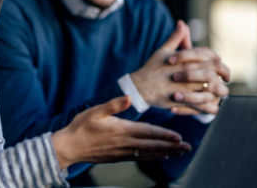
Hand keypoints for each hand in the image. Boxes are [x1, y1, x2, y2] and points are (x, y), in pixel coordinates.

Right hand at [52, 96, 190, 168]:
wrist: (69, 147)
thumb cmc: (80, 127)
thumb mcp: (94, 111)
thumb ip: (113, 105)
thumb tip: (128, 97)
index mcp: (121, 130)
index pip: (148, 133)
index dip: (164, 135)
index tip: (179, 137)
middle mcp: (125, 143)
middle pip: (152, 146)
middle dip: (171, 146)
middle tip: (187, 147)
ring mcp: (122, 152)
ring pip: (149, 154)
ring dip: (166, 153)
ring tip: (180, 152)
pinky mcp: (118, 157)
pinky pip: (140, 158)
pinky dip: (152, 158)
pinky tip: (160, 156)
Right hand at [130, 20, 228, 113]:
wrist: (140, 87)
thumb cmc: (152, 68)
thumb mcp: (163, 51)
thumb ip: (176, 38)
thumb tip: (182, 23)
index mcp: (185, 59)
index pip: (209, 56)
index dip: (218, 60)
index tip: (221, 64)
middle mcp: (188, 72)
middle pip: (214, 71)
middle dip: (223, 75)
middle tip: (226, 79)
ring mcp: (186, 87)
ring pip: (211, 88)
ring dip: (219, 91)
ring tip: (221, 92)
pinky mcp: (183, 101)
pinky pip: (202, 104)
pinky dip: (210, 105)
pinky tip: (211, 104)